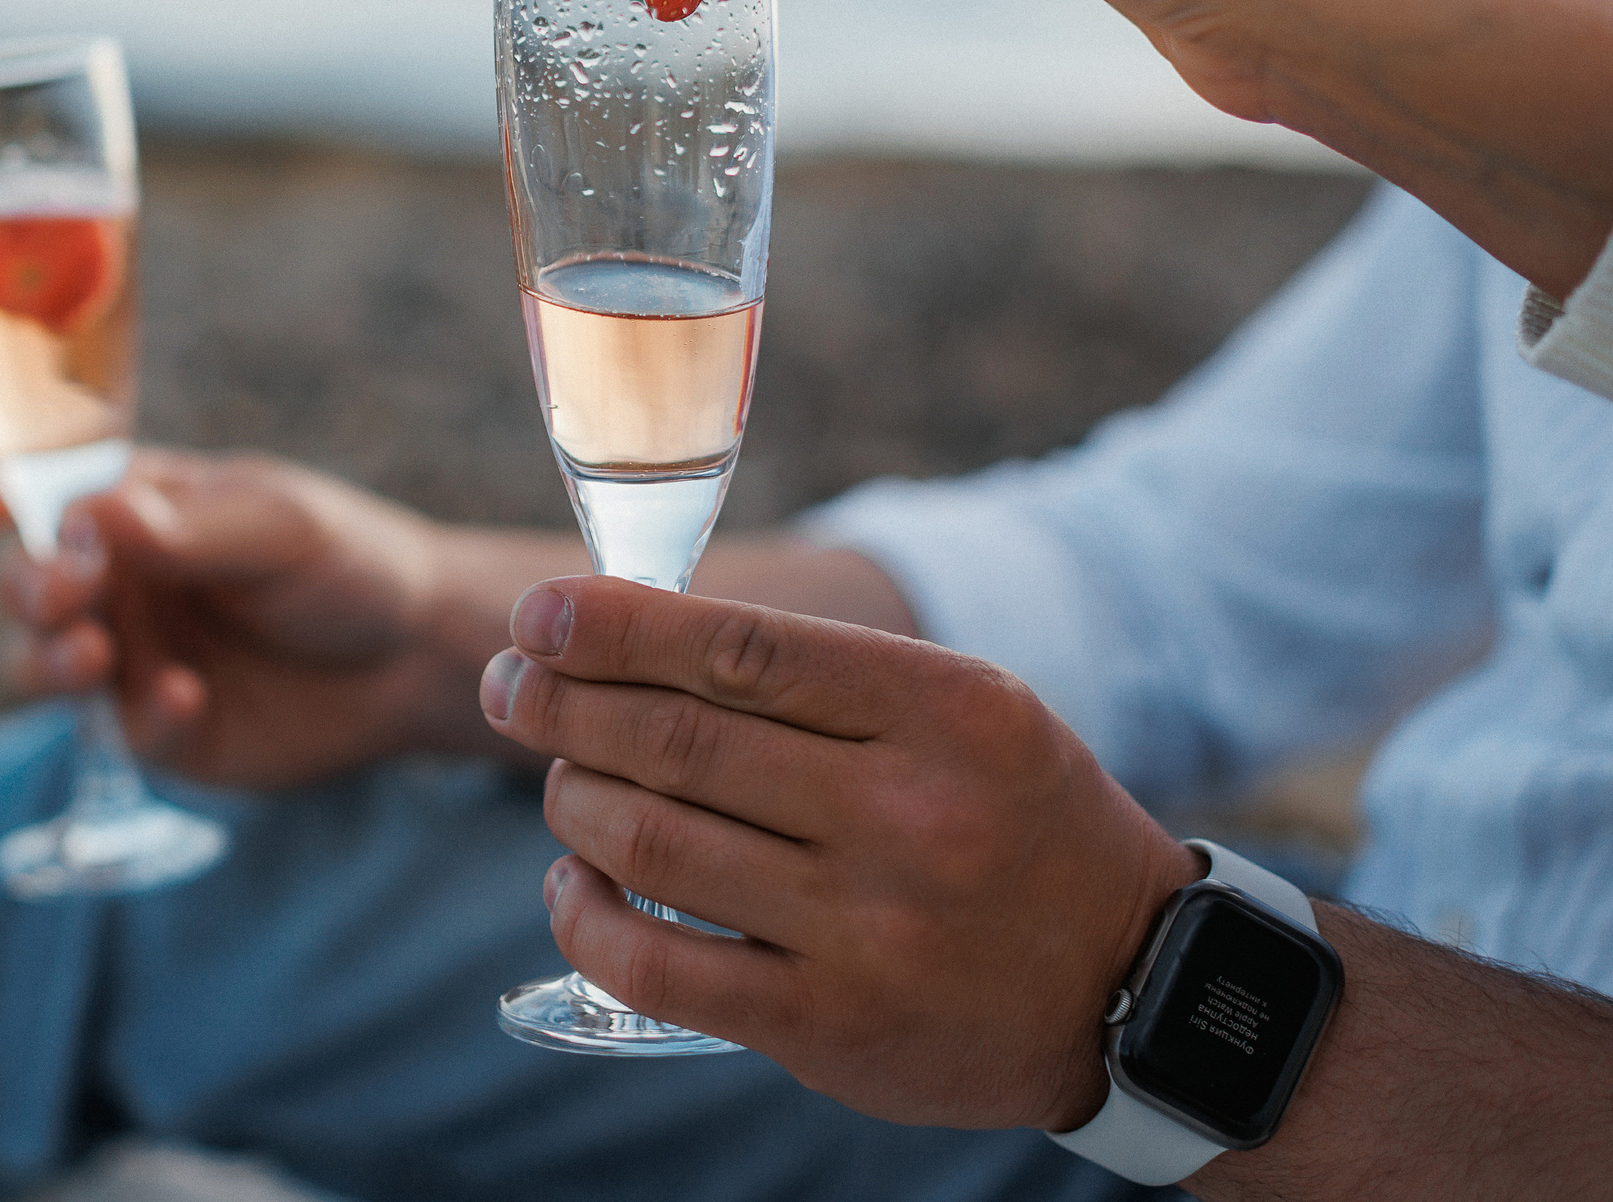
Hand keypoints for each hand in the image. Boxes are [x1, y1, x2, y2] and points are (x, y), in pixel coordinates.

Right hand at [0, 447, 513, 787]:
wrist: (415, 655)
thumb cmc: (346, 562)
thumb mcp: (276, 526)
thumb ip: (184, 527)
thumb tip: (91, 512)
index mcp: (134, 509)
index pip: (41, 493)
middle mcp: (117, 583)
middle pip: (26, 584)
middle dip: (30, 587)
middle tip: (67, 593)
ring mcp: (132, 659)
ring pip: (45, 665)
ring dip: (52, 659)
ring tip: (95, 652)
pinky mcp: (162, 732)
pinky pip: (123, 733)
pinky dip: (144, 718)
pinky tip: (188, 697)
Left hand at [478, 574, 1198, 1130]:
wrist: (1134, 988)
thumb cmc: (1015, 820)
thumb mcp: (965, 712)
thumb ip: (820, 675)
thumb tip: (631, 636)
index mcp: (946, 711)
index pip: (741, 649)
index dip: (616, 627)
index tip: (539, 616)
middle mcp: (909, 815)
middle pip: (679, 741)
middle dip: (563, 704)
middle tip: (509, 688)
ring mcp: (867, 929)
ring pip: (652, 843)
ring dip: (572, 800)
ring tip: (560, 778)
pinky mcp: (828, 1028)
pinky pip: (657, 966)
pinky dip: (584, 917)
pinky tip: (573, 886)